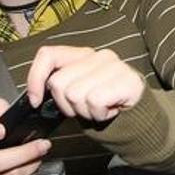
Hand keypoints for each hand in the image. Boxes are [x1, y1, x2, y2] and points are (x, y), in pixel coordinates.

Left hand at [27, 46, 144, 121]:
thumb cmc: (105, 107)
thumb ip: (62, 85)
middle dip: (67, 105)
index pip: (48, 55)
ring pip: (75, 94)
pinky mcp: (126, 80)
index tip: (36, 100)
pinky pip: (94, 101)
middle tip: (86, 108)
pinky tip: (110, 111)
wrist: (139, 119)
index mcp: (83, 55)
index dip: (36, 78)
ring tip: (100, 109)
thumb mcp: (79, 92)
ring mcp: (114, 66)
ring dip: (85, 112)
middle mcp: (98, 55)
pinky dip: (99, 114)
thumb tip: (35, 97)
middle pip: (59, 83)